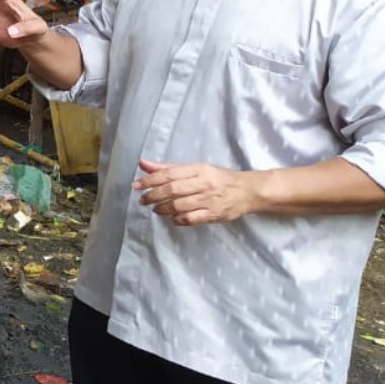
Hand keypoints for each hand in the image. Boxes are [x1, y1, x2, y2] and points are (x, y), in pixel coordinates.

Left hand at [134, 159, 261, 225]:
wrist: (248, 191)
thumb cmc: (219, 178)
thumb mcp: (196, 168)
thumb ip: (169, 168)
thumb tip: (143, 163)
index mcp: (199, 169)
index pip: (169, 174)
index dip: (150, 180)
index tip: (136, 185)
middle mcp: (204, 184)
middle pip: (172, 190)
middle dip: (152, 195)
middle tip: (143, 200)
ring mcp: (209, 200)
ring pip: (179, 206)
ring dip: (162, 208)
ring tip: (155, 209)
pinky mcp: (213, 215)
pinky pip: (190, 219)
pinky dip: (177, 219)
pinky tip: (172, 218)